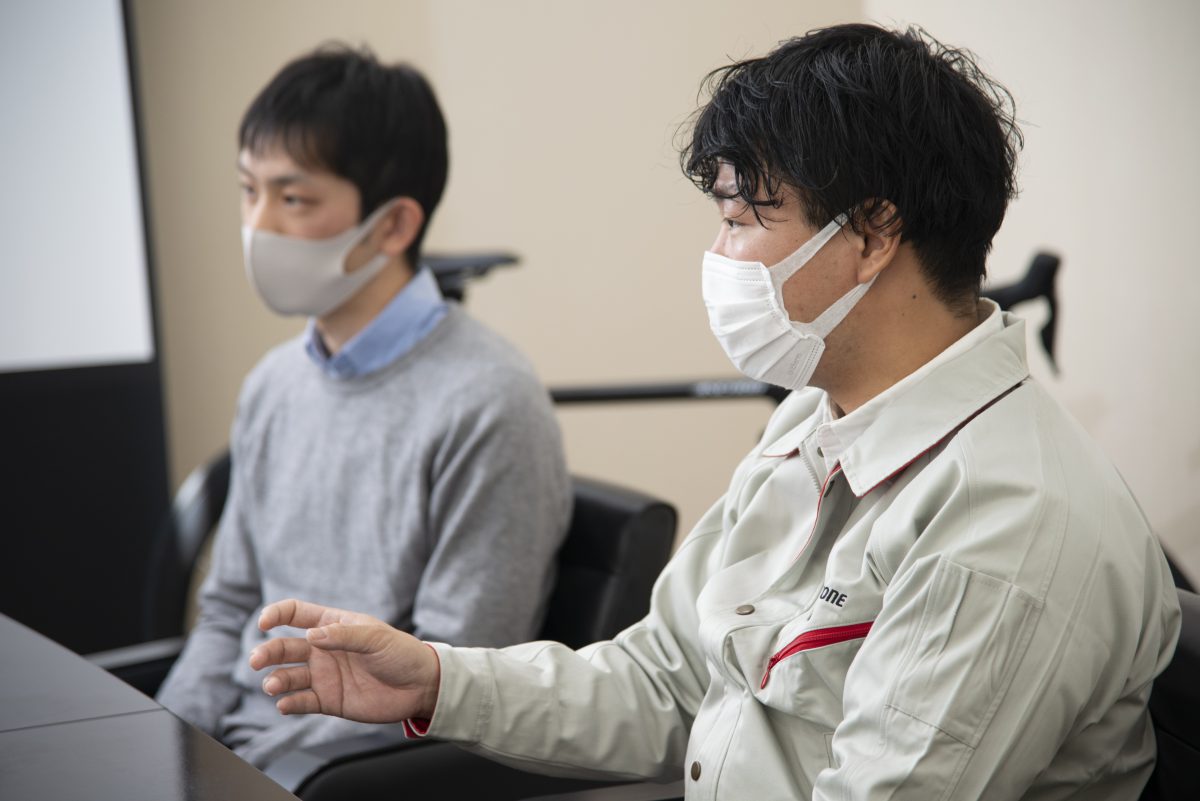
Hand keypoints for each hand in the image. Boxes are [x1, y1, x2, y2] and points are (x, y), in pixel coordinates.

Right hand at [249, 599, 440, 723]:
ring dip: (276, 679)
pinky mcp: (329, 700)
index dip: (276, 614)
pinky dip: (289, 703)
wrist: (419, 686)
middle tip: (256, 660)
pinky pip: (302, 701)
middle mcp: (323, 649)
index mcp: (333, 625)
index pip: (296, 614)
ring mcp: (324, 675)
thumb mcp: (376, 637)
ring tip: (272, 685)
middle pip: (285, 647)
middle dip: (267, 652)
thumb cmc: (401, 653)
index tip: (263, 622)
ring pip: (289, 675)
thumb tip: (311, 635)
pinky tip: (284, 704)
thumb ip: (343, 636)